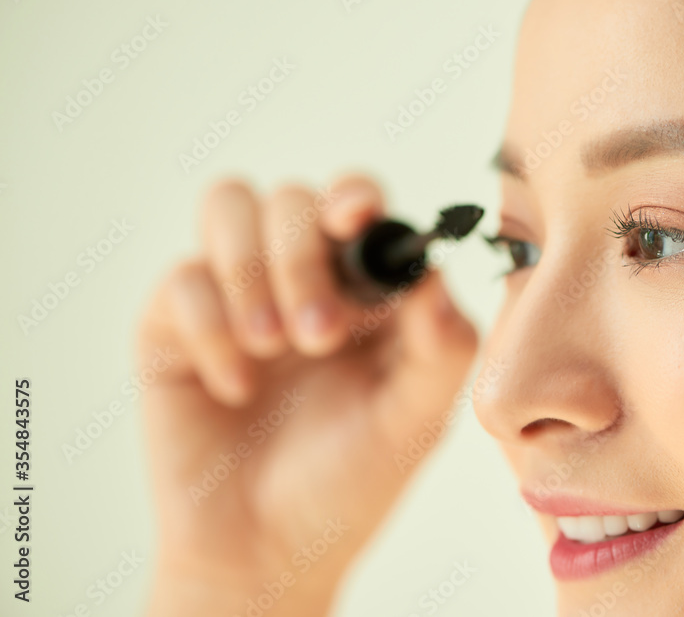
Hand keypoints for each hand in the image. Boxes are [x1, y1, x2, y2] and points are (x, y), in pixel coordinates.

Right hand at [137, 175, 477, 615]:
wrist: (267, 554)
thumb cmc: (347, 483)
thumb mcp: (412, 422)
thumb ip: (441, 349)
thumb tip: (437, 275)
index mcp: (364, 291)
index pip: (358, 204)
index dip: (356, 197)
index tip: (358, 220)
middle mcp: (299, 279)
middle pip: (292, 199)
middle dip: (303, 257)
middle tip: (319, 335)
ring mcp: (236, 296)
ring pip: (228, 206)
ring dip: (252, 270)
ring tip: (272, 346)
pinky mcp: (175, 326)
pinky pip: (181, 278)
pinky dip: (209, 327)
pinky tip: (235, 386)